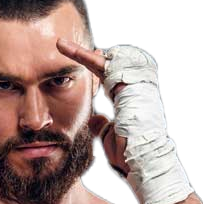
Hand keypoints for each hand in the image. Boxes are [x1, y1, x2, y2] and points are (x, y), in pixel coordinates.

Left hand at [56, 37, 129, 175]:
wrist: (141, 158)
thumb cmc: (128, 153)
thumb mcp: (110, 136)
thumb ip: (102, 124)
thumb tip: (92, 118)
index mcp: (129, 100)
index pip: (108, 80)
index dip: (94, 71)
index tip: (83, 63)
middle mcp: (133, 89)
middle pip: (107, 66)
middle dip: (86, 56)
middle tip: (63, 46)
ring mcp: (133, 84)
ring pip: (104, 62)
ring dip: (82, 54)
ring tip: (61, 46)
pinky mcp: (128, 83)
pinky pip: (103, 66)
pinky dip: (86, 58)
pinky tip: (70, 51)